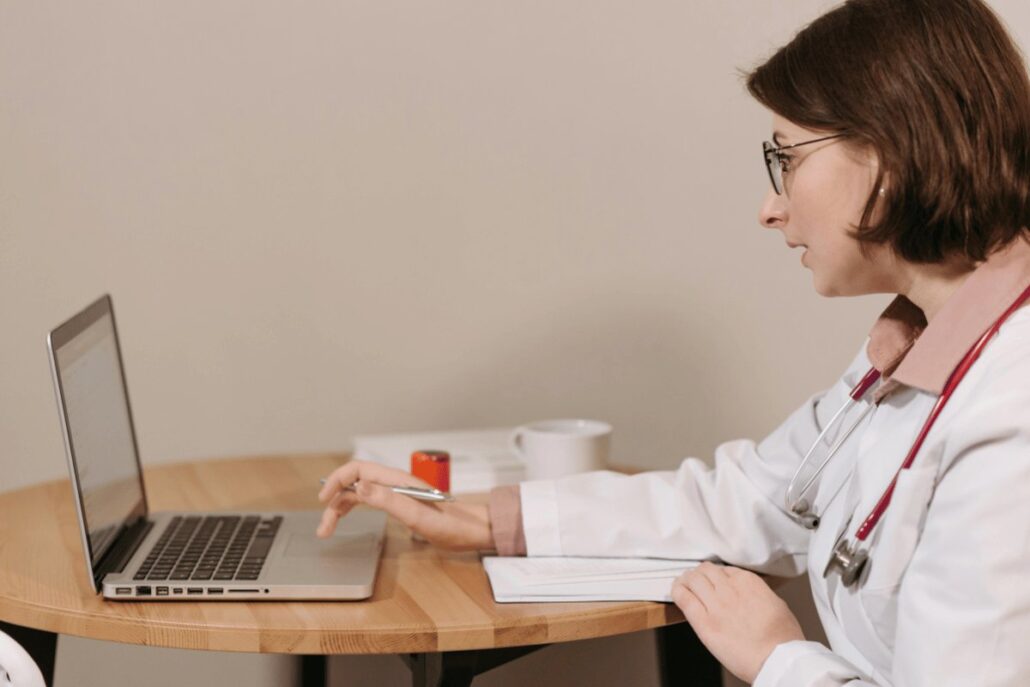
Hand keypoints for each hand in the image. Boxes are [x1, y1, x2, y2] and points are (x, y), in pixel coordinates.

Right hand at [317, 460, 493, 550]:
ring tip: (327, 529)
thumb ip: (390, 501)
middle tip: (323, 527)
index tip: (323, 500)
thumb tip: (359, 487)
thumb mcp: (420, 517)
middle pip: (355, 481)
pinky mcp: (401, 502)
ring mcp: (398, 492)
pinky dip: (353, 507)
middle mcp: (396, 483)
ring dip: (340, 507)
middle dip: (334, 499)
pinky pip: (370, 499)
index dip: (337, 480)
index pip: (359, 470)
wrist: (475, 530)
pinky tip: (345, 517)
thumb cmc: (453, 526)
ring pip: (360, 492)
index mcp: (399, 481)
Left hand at [671, 562, 804, 683]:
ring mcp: (715, 604)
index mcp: (748, 582)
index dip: (716, 575)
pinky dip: (677, 591)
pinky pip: (684, 598)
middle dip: (700, 574)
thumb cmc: (782, 638)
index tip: (713, 581)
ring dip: (687, 580)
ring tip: (684, 584)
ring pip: (692, 579)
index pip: (723, 569)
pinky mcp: (704, 622)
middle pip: (705, 570)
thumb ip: (758, 594)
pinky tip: (677, 592)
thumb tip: (748, 595)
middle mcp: (729, 588)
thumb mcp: (776, 604)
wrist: (778, 659)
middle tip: (696, 581)